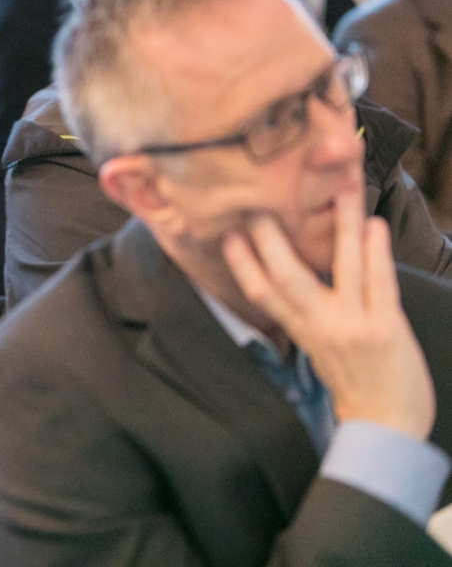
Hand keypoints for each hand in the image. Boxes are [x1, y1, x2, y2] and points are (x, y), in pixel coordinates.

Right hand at [222, 191, 435, 439]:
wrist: (388, 427)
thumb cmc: (355, 388)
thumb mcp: (318, 352)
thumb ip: (306, 318)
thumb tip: (293, 283)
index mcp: (301, 332)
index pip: (261, 292)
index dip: (241, 262)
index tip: (227, 233)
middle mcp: (320, 326)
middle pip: (286, 276)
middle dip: (271, 237)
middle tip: (261, 201)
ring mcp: (353, 325)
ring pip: (341, 266)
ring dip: (342, 224)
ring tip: (342, 188)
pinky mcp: (386, 329)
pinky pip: (379, 283)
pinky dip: (376, 252)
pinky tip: (375, 225)